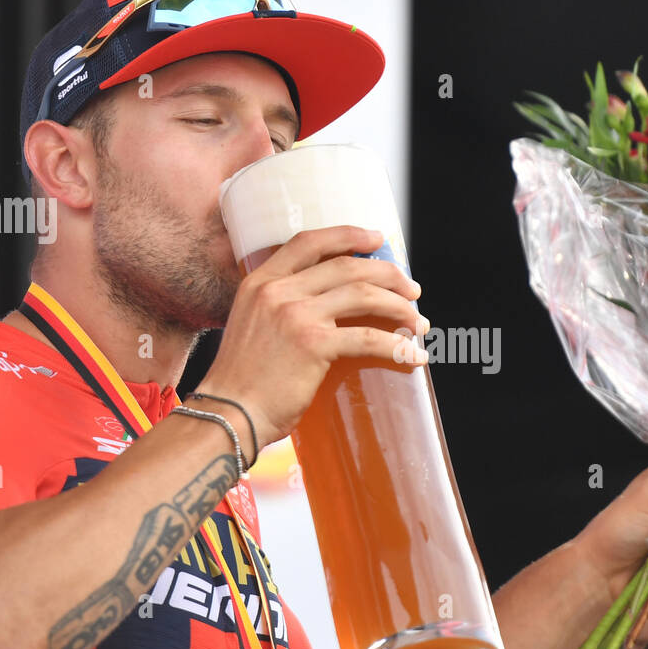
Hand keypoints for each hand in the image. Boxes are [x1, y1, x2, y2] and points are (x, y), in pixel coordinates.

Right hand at [202, 226, 426, 445]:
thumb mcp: (250, 327)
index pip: (309, 242)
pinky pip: (368, 337)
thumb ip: (278, 310)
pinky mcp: (313, 345)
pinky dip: (398, 346)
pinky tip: (414, 356)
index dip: (347, 234)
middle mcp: (277, 291)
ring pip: (364, 295)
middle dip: (389, 274)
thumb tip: (323, 311)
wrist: (228, 414)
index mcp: (259, 282)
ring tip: (420, 322)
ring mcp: (296, 316)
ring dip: (400, 307)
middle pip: (347, 266)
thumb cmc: (242, 382)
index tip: (376, 239)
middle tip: (412, 289)